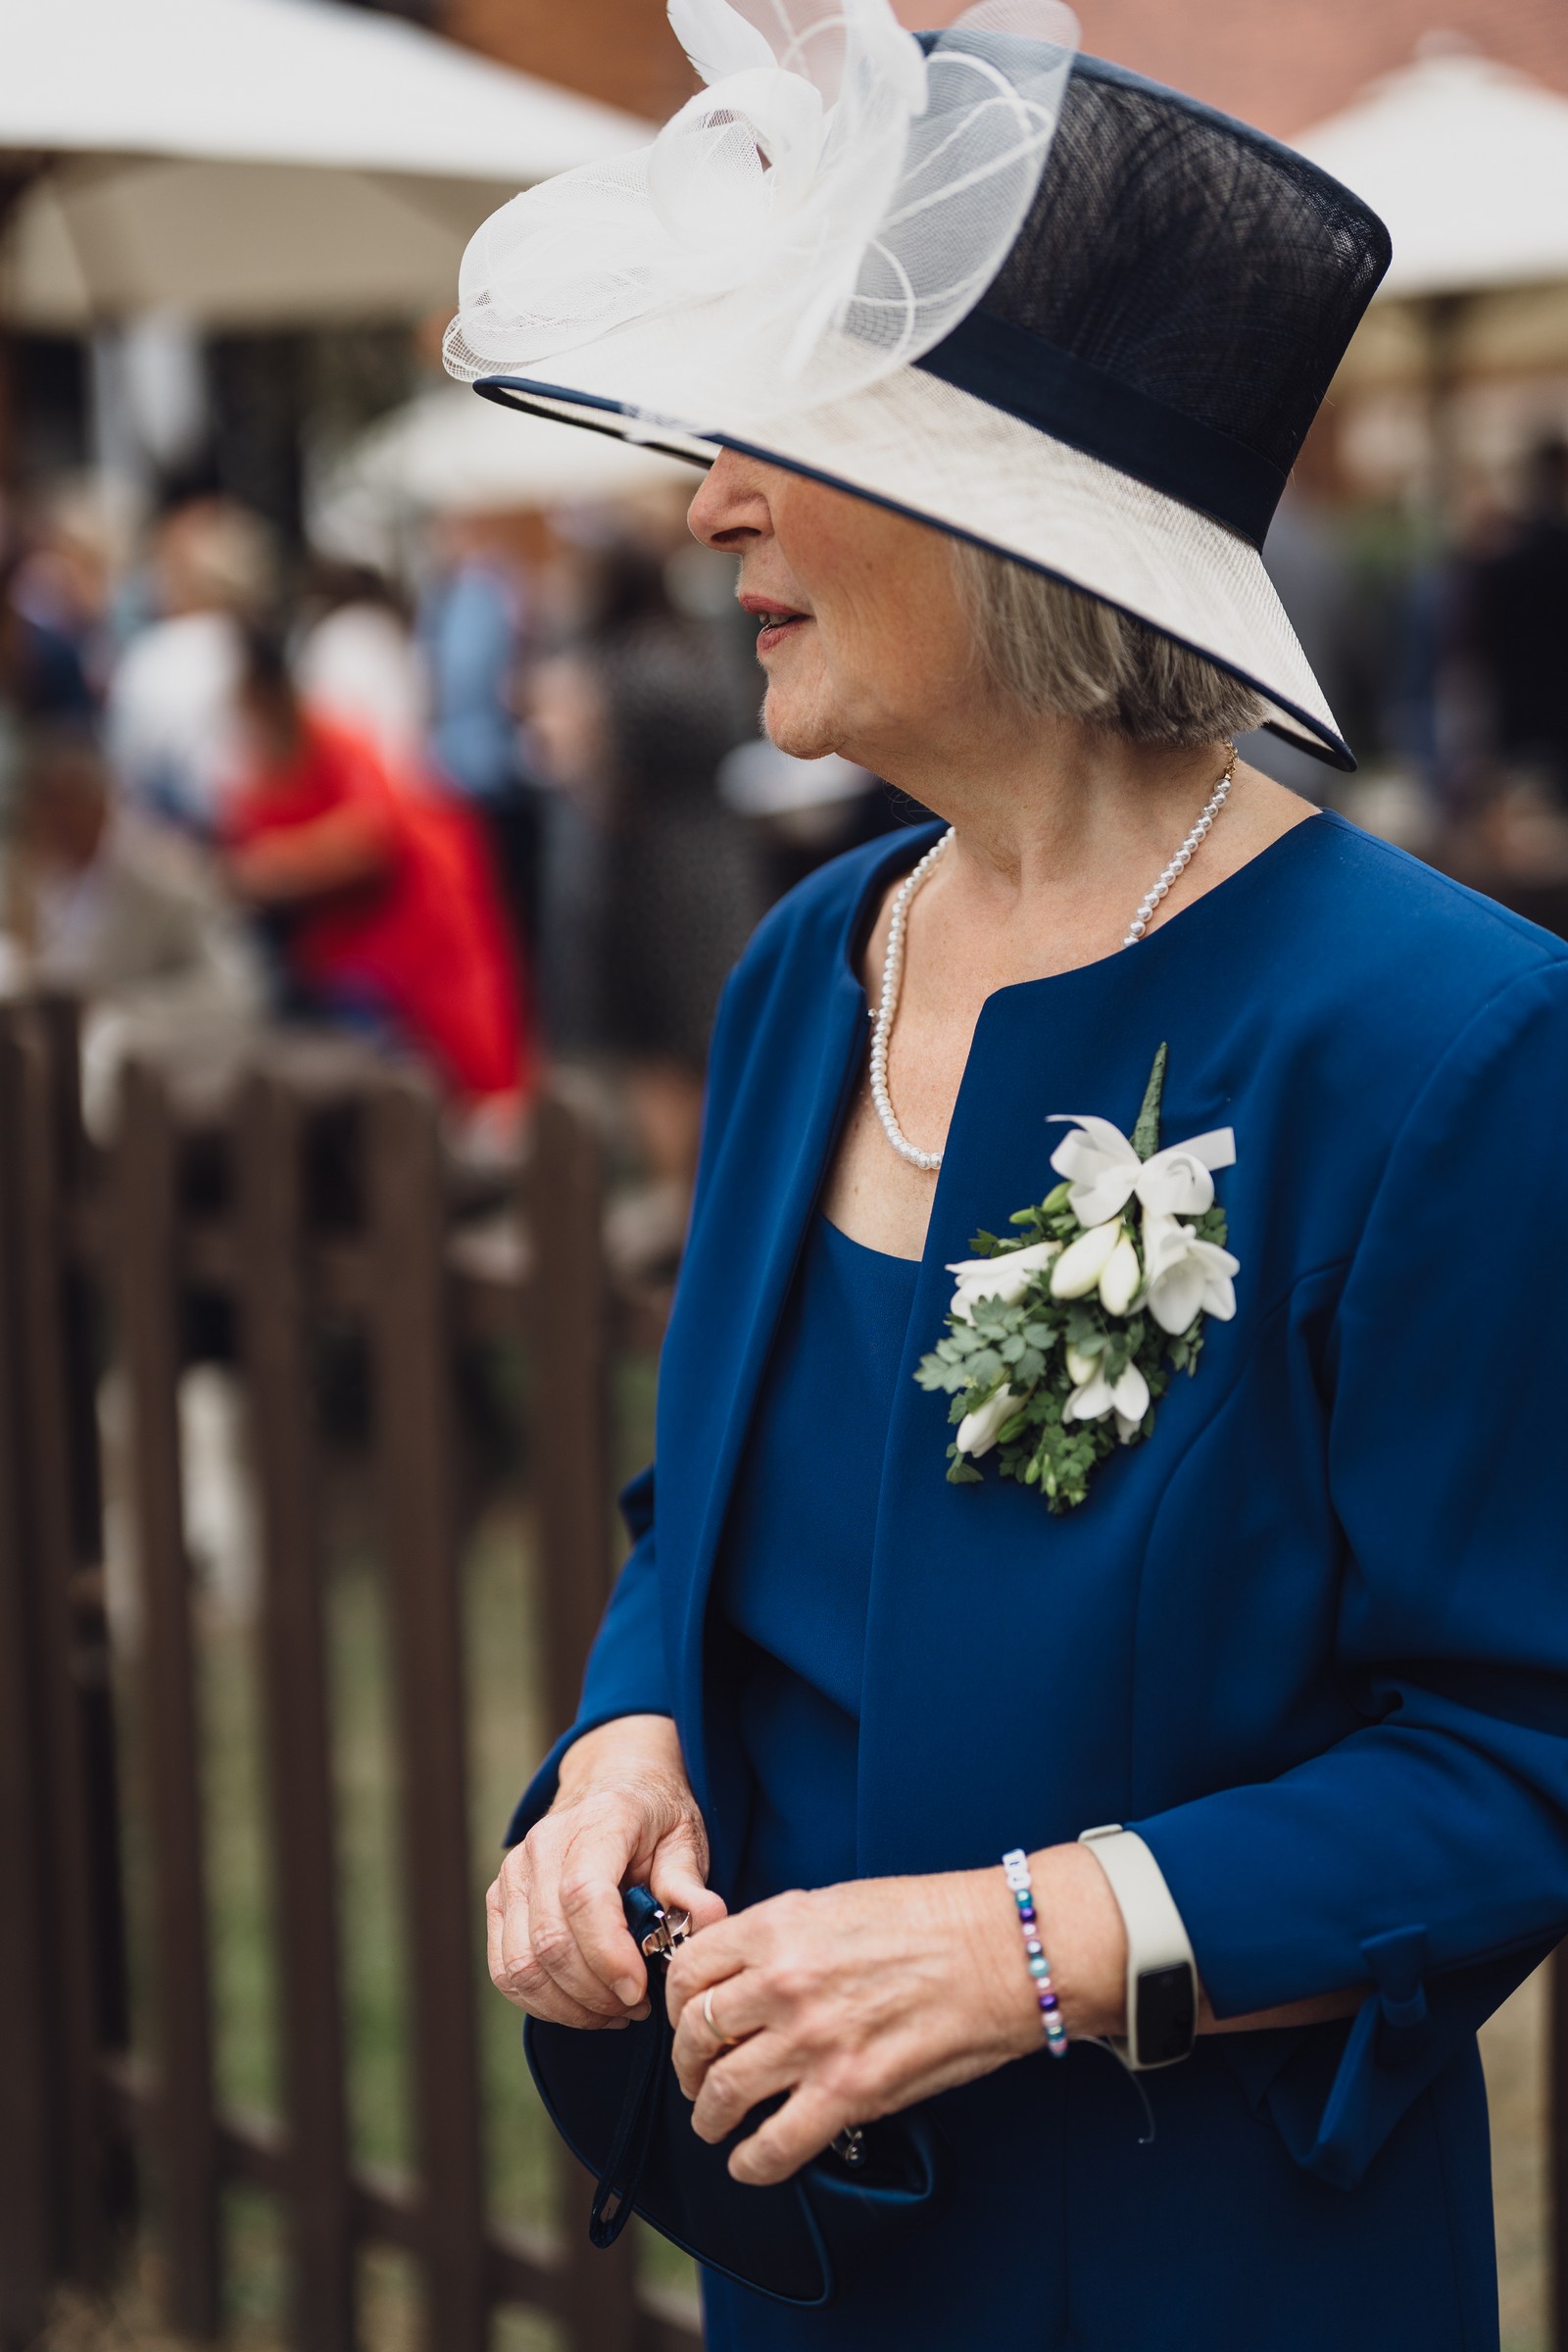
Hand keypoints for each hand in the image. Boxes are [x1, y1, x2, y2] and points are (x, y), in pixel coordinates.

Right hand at [486, 1715, 726, 2029]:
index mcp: (598, 1821)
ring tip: (614, 2011)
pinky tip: (584, 2005)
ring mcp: (514, 1872)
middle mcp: (543, 1844)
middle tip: (638, 2007)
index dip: (608, 1955)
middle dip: (596, 1993)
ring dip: (570, 2006)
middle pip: (550, 1941)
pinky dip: (542, 2002)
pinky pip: (506, 1970)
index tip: (640, 1992)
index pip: (584, 1896)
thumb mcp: (686, 1836)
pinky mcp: (499, 1899)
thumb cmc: (654, 1816)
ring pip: (521, 1965)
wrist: (610, 1780)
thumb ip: (690, 1883)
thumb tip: (709, 1922)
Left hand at [665, 1845, 1125, 2185]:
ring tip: (714, 2124)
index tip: (685, 2020)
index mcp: (777, 1926)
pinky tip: (749, 2163)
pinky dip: (751, 2163)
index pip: (686, 1970)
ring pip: (723, 2094)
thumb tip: (742, 1970)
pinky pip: (774, 2146)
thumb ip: (781, 1935)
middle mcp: (783, 1981)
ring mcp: (814, 2040)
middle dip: (688, 2064)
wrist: (1004, 1950)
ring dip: (709, 2117)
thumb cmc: (932, 1919)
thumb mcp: (837, 1901)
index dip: (675, 2004)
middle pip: (695, 2036)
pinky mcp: (850, 2092)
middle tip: (698, 2077)